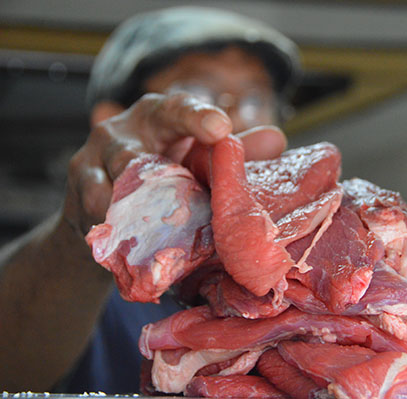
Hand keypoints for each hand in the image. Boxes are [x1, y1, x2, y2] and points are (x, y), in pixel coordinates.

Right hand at [62, 92, 286, 239]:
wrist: (105, 207)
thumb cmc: (163, 174)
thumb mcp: (195, 159)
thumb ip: (232, 151)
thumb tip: (278, 139)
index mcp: (157, 117)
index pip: (177, 109)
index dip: (197, 117)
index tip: (221, 129)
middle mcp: (120, 132)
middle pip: (132, 148)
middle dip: (149, 168)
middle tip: (175, 186)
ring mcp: (92, 161)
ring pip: (110, 186)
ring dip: (131, 208)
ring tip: (150, 226)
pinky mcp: (77, 193)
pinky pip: (95, 214)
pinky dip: (114, 230)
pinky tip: (128, 246)